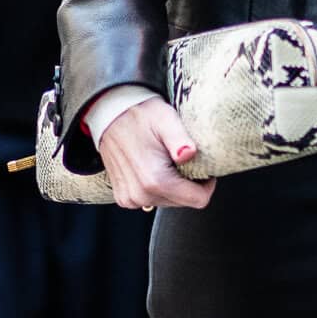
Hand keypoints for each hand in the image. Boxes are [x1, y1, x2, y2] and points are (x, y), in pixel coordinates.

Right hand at [93, 98, 215, 211]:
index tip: (202, 166)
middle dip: (188, 184)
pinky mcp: (124, 198)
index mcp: (155, 180)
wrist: (110, 115)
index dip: (206, 184)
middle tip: (180, 159)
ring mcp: (130, 199)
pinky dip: (158, 188)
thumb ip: (179, 138)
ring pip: (169, 202)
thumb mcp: (165, 119)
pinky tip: (153, 168)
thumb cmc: (140, 116)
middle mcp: (141, 195)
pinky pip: (152, 201)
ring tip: (165, 161)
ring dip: (173, 186)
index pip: (198, 199)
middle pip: (184, 202)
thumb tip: (189, 154)